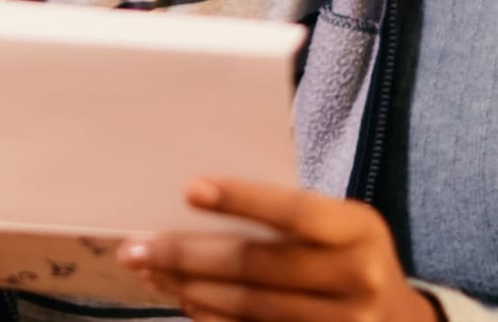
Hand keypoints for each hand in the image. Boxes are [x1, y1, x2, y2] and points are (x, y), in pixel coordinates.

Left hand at [121, 178, 436, 321]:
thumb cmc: (351, 256)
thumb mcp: (342, 226)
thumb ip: (290, 216)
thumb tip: (199, 203)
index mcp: (360, 230)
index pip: (295, 212)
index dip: (242, 199)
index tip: (190, 189)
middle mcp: (356, 279)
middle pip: (257, 266)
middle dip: (188, 255)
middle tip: (137, 246)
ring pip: (247, 306)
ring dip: (188, 288)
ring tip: (149, 270)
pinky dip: (210, 317)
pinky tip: (182, 298)